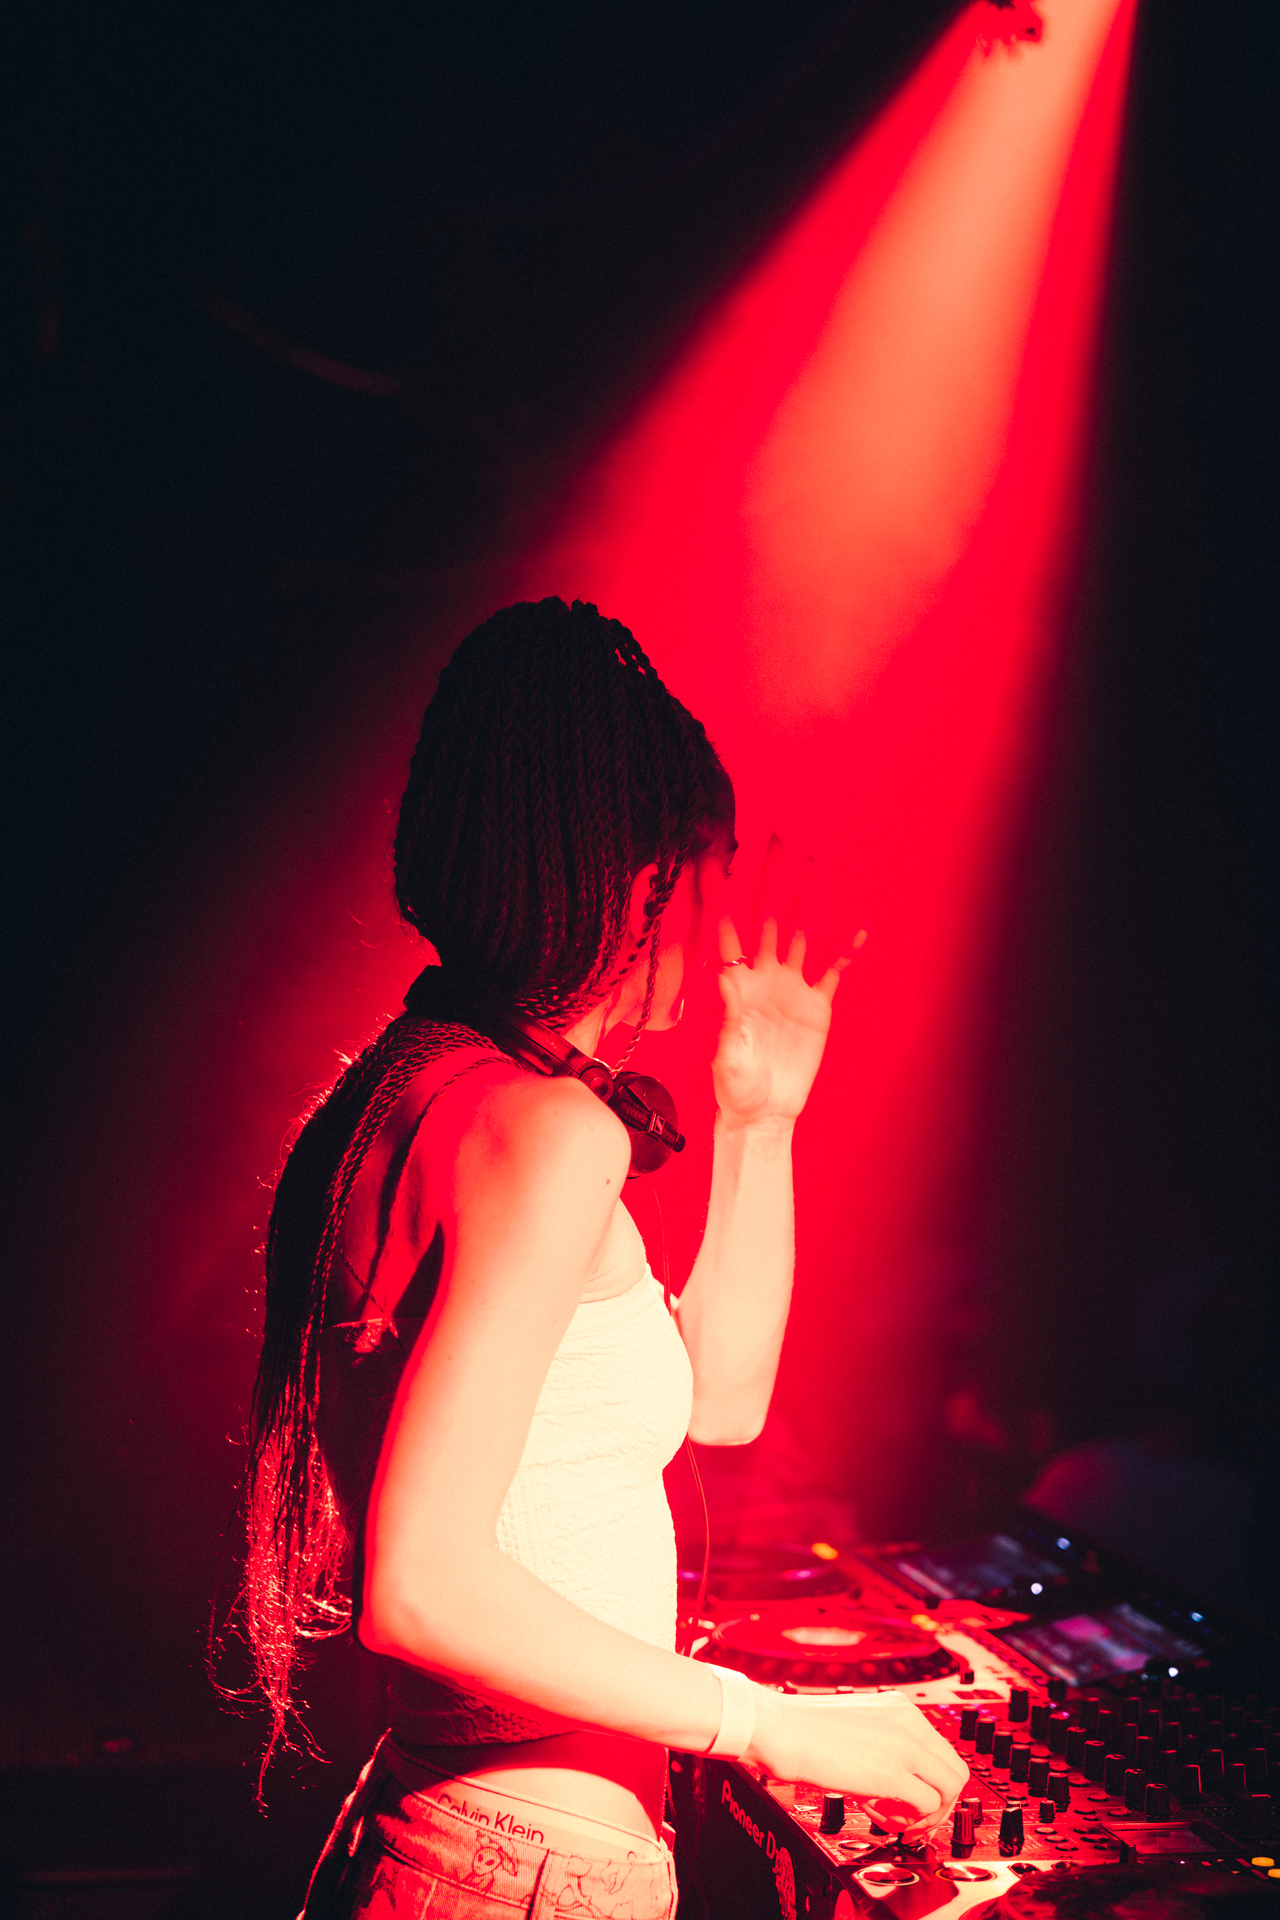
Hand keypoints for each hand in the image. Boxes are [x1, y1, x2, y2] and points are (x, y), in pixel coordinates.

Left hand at [712, 841, 855, 1129]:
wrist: (763, 1113)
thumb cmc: (736, 1090)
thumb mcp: (729, 1062)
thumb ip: (732, 1030)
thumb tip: (731, 999)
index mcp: (736, 986)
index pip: (726, 930)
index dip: (720, 894)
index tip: (713, 858)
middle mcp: (762, 978)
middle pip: (767, 916)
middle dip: (771, 877)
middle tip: (776, 838)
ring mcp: (790, 989)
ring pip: (800, 932)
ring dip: (806, 897)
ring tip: (813, 861)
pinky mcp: (816, 1008)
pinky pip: (834, 972)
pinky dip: (846, 951)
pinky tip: (858, 929)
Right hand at [749, 1688, 968, 1836]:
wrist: (781, 1729)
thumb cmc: (807, 1730)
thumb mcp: (859, 1728)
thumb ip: (885, 1746)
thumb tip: (899, 1783)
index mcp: (901, 1708)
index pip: (944, 1751)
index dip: (934, 1784)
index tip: (916, 1801)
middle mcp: (909, 1723)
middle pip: (956, 1772)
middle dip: (939, 1804)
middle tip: (912, 1818)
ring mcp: (903, 1747)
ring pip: (949, 1790)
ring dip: (926, 1815)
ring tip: (893, 1818)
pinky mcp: (891, 1773)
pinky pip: (926, 1806)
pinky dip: (908, 1820)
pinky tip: (878, 1814)